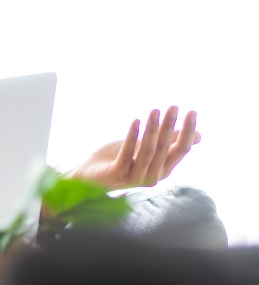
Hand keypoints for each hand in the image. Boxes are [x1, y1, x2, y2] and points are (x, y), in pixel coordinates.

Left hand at [69, 107, 200, 189]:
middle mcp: (152, 177)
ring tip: (154, 110)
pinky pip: (126, 155)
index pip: (181, 150)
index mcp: (162, 170)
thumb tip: (198, 136)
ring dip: (152, 129)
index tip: (191, 111)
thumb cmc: (117, 161)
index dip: (188, 131)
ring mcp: (134, 178)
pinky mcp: (116, 175)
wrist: (87, 176)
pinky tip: (135, 121)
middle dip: (170, 126)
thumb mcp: (145, 148)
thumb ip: (168, 143)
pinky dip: (131, 138)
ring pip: (147, 151)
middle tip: (174, 106)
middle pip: (164, 148)